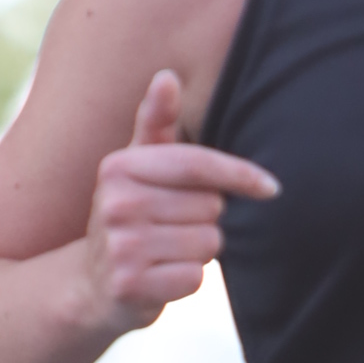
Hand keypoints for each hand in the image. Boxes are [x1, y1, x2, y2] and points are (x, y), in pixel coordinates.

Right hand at [84, 70, 278, 328]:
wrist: (91, 285)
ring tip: (168, 252)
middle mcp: (115, 204)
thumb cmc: (128, 215)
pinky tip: (162, 278)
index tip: (272, 188)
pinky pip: (194, 278)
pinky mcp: (130, 286)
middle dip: (206, 220)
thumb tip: (167, 76)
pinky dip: (187, 281)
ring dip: (199, 252)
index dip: (240, 175)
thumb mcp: (136, 167)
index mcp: (119, 167)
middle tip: (175, 228)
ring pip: (208, 243)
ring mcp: (121, 247)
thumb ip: (156, 123)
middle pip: (211, 207)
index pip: (197, 164)